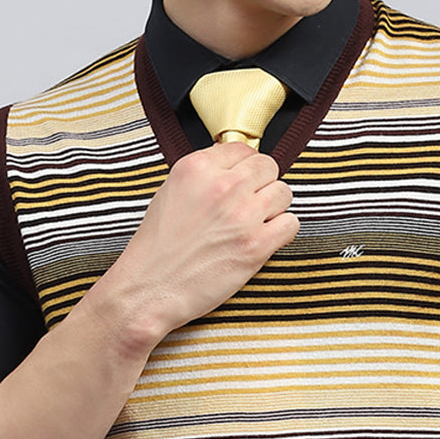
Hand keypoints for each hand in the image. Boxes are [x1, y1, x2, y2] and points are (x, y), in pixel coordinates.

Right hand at [101, 141, 298, 343]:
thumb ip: (204, 175)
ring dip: (274, 208)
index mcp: (197, 168)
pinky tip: (263, 240)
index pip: (243, 148)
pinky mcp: (256, 246)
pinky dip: (282, 232)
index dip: (245, 167)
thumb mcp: (170, 193)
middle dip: (262, 184)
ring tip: (254, 224)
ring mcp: (241, 216)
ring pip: (283, 193)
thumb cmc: (157, 248)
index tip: (242, 181)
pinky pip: (291, 224)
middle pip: (268, 167)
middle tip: (249, 204)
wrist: (148, 290)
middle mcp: (222, 187)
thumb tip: (234, 166)